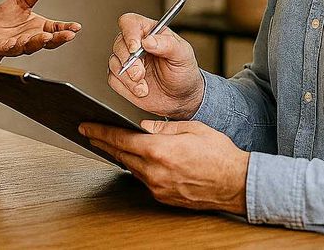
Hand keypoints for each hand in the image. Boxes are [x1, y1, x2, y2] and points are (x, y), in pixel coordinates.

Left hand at [0, 0, 80, 57]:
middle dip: (58, 38)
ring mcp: (18, 44)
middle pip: (48, 41)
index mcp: (38, 27)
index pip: (56, 29)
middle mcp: (31, 38)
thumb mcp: (19, 3)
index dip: (66, 29)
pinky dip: (13, 46)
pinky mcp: (2, 47)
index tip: (76, 27)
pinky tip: (16, 43)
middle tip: (68, 35)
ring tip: (45, 37)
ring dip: (38, 42)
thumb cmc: (5, 20)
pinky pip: (9, 48)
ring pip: (30, 46)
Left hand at [79, 120, 249, 215]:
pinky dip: (136, 167)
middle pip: (120, 154)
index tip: (85, 126)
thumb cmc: (220, 155)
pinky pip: (143, 179)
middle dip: (102, 142)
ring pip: (131, 167)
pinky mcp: (163, 197)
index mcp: (159, 150)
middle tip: (88, 133)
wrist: (238, 184)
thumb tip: (143, 126)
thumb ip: (163, 127)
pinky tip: (135, 159)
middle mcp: (154, 171)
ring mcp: (158, 187)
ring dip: (120, 155)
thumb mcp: (192, 128)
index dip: (99, 132)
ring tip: (109, 143)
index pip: (120, 139)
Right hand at [108, 13, 203, 118]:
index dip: (129, 33)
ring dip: (129, 78)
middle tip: (141, 73)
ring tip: (144, 86)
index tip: (136, 48)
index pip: (130, 23)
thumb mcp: (183, 55)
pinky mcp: (121, 77)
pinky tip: (141, 90)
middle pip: (119, 44)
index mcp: (150, 32)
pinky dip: (126, 87)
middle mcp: (136, 44)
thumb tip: (148, 40)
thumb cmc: (183, 72)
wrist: (181, 98)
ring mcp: (127, 61)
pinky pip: (113, 79)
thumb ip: (168, 44)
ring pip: (114, 63)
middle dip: (130, 62)